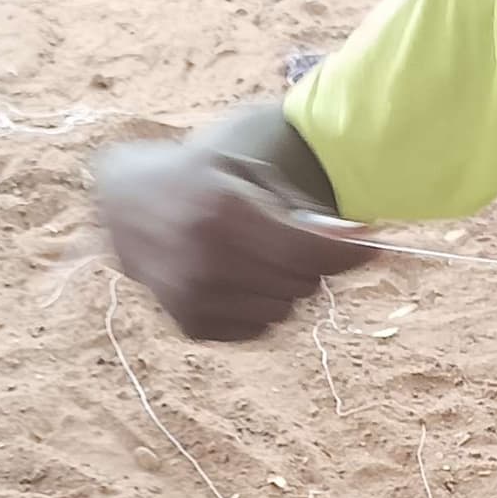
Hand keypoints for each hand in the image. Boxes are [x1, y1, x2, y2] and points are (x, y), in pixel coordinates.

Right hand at [92, 128, 377, 340]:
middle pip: (303, 284)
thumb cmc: (193, 175)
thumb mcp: (243, 170)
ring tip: (255, 252)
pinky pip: (257, 327)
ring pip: (283, 311)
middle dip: (310, 261)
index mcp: (223, 215)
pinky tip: (235, 274)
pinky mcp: (189, 324)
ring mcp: (194, 299)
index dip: (353, 252)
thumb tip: (349, 238)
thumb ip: (295, 206)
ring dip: (284, 285)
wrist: (121, 201)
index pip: (312, 254)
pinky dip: (258, 305)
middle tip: (292, 236)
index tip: (375, 243)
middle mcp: (207, 263)